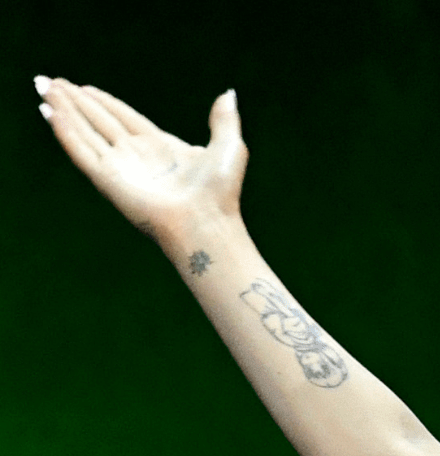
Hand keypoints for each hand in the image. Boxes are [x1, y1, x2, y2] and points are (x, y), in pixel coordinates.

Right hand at [36, 76, 247, 247]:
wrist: (207, 222)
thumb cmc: (220, 192)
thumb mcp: (229, 146)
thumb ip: (224, 119)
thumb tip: (227, 94)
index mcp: (161, 147)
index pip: (124, 118)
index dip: (103, 102)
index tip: (83, 88)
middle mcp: (136, 156)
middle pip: (99, 121)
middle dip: (75, 101)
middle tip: (51, 81)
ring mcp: (120, 168)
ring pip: (84, 132)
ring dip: (64, 110)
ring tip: (44, 89)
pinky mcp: (107, 180)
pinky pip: (80, 150)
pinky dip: (65, 131)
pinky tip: (50, 113)